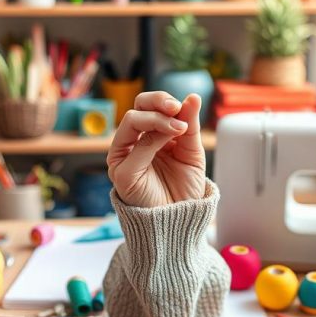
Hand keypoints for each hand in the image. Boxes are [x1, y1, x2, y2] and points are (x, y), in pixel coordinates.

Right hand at [107, 90, 205, 207]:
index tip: (183, 104)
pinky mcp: (122, 173)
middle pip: (136, 108)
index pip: (147, 106)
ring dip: (157, 119)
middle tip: (176, 108)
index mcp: (147, 136)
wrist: (181, 219)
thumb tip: (193, 97)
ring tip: (179, 128)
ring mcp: (124, 157)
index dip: (163, 100)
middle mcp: (132, 143)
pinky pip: (134, 148)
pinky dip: (154, 139)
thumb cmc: (183, 188)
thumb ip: (189, 125)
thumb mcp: (191, 152)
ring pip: (131, 121)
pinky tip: (173, 141)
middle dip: (157, 102)